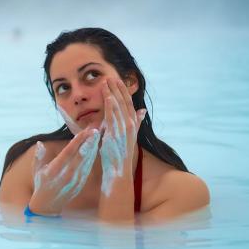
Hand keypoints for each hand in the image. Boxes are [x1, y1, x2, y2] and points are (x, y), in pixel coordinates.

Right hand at [29, 127, 99, 215]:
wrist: (48, 206)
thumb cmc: (41, 184)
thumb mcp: (36, 171)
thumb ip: (38, 157)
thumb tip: (40, 143)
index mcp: (54, 171)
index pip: (68, 153)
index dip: (77, 141)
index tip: (84, 131)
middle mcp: (66, 176)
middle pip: (80, 156)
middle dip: (88, 141)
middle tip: (95, 128)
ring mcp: (75, 180)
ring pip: (86, 161)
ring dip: (92, 147)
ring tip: (97, 134)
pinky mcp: (80, 183)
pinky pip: (88, 167)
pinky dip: (92, 156)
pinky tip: (95, 147)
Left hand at [99, 78, 145, 195]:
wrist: (119, 172)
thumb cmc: (119, 156)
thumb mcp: (128, 137)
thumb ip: (135, 123)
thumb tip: (142, 111)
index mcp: (132, 125)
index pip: (128, 104)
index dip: (123, 91)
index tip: (117, 80)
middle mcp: (131, 126)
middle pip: (124, 103)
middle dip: (117, 89)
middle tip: (110, 76)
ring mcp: (125, 130)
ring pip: (119, 107)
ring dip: (113, 93)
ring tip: (106, 81)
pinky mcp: (117, 134)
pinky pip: (114, 117)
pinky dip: (111, 106)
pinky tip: (107, 96)